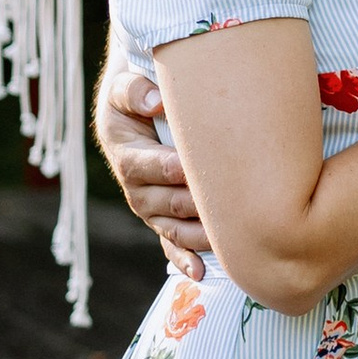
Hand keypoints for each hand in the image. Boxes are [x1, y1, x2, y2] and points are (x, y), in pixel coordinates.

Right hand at [95, 46, 209, 265]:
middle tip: (230, 202)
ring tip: (232, 238)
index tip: (194, 167)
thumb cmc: (137, 96)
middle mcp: (136, 188)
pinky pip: (172, 246)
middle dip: (195, 204)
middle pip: (166, 202)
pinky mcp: (164, 220)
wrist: (137, 109)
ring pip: (174, 228)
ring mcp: (151, 208)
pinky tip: (201, 273)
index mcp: (125, 154)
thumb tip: (156, 102)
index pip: (146, 167)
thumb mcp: (125, 85)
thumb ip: (135, 91)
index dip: (170, 169)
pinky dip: (185, 260)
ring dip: (200, 234)